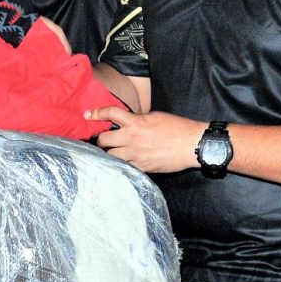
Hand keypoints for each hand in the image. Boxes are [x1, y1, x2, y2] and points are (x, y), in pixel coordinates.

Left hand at [85, 106, 202, 173]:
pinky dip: (121, 164)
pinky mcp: (142, 167)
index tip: (88, 115)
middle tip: (104, 139)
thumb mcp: (154, 116)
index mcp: (136, 123)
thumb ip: (137, 119)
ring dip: (109, 153)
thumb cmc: (177, 128)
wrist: (191, 144)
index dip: (97, 113)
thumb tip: (126, 123)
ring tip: (113, 152)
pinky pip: (124, 167)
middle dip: (101, 139)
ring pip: (111, 156)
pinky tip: (124, 162)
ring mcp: (136, 155)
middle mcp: (132, 139)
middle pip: (103, 140)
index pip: (110, 114)